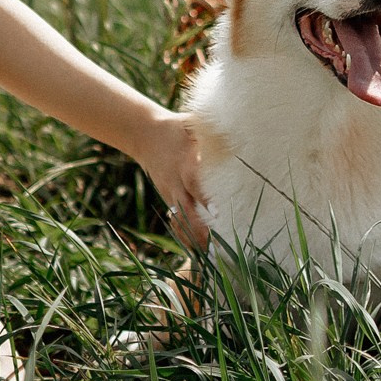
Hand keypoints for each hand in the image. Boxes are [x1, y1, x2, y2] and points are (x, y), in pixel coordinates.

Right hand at [139, 110, 209, 246]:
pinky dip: (188, 236)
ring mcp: (170, 195)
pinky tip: (202, 250)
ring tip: (213, 256)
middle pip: (186, 212)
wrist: (143, 135)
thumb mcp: (190, 123)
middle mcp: (175, 184)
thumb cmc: (175, 128)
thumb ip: (210, 130)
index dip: (205, 200)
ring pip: (181, 222)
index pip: (194, 184)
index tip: (218, 213)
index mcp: (182, 164)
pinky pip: (178, 222)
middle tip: (218, 247)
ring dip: (195, 238)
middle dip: (201, 230)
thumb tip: (236, 132)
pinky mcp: (170, 201)